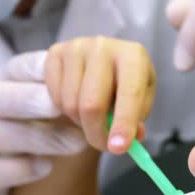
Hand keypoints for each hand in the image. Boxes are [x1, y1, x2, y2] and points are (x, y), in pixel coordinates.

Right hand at [0, 51, 87, 194]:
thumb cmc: (22, 133)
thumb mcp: (40, 112)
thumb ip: (72, 106)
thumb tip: (124, 114)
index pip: (15, 67)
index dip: (38, 68)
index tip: (66, 69)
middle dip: (31, 99)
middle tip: (64, 107)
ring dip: (39, 137)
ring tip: (78, 143)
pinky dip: (21, 169)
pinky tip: (47, 167)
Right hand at [45, 37, 155, 153]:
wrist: (101, 65)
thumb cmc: (125, 86)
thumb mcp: (140, 103)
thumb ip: (137, 122)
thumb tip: (126, 141)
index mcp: (133, 55)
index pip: (130, 93)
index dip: (125, 123)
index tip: (119, 148)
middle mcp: (103, 46)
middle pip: (92, 103)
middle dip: (97, 134)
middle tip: (104, 147)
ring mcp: (76, 47)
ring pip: (71, 104)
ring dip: (81, 123)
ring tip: (92, 119)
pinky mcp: (55, 53)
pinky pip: (54, 96)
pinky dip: (64, 110)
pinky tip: (76, 104)